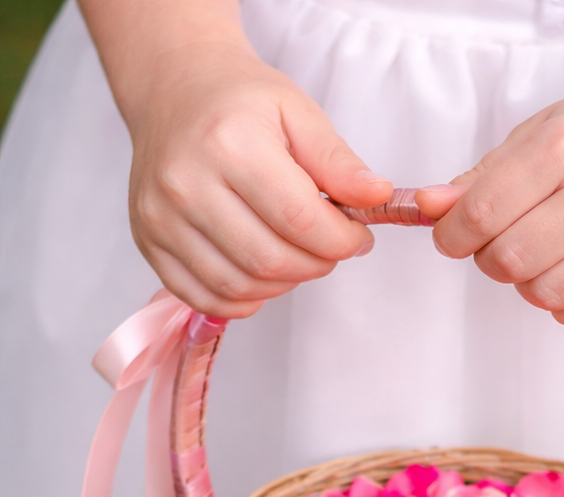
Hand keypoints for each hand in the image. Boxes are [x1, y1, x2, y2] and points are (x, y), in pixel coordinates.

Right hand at [125, 42, 392, 316]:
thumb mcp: (298, 113)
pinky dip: (243, 300)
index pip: (300, 220)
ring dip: (283, 283)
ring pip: (240, 287)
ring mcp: (161, 217)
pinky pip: (204, 297)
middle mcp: (186, 184)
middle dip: (316, 264)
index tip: (357, 235)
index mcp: (228, 144)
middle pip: (271, 260)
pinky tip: (261, 273)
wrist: (174, 91)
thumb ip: (338, 161)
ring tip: (296, 254)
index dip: (341, 240)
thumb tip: (376, 197)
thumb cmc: (238, 101)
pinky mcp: (148, 241)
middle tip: (329, 247)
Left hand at [423, 78, 563, 330]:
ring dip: (529, 285)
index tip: (453, 238)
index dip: (453, 237)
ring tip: (542, 258)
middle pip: (511, 261)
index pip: (482, 214)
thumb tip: (429, 208)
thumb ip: (481, 178)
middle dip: (491, 260)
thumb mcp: (536, 135)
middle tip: (504, 244)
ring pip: (546, 294)